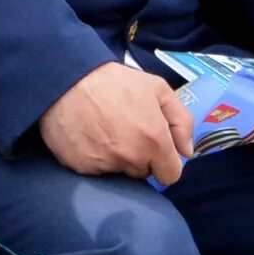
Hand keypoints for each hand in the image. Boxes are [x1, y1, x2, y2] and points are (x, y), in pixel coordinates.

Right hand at [38, 60, 193, 184]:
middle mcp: (131, 158)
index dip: (165, 163)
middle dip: (140, 158)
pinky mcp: (81, 168)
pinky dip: (95, 159)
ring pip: (119, 172)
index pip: (170, 175)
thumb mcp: (157, 88)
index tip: (156, 150)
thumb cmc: (115, 81)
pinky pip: (96, 171)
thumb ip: (181, 120)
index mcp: (154, 140)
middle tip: (127, 133)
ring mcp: (104, 165)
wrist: (66, 79)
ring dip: (118, 159)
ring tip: (106, 133)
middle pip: (143, 173)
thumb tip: (187, 152)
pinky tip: (89, 137)